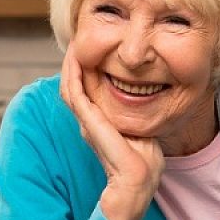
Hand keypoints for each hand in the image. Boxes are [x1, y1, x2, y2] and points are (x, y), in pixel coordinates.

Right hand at [60, 48, 163, 219]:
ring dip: (72, 62)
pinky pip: (74, 91)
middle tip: (80, 37)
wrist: (138, 183)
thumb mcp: (141, 132)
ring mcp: (87, 121)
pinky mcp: (88, 122)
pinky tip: (75, 56)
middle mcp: (90, 120)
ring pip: (71, 84)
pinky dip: (73, 72)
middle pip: (76, 83)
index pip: (89, 90)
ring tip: (75, 41)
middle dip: (77, 60)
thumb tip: (149, 100)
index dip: (88, 69)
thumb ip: (136, 117)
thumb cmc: (144, 163)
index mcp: (100, 123)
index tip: (94, 48)